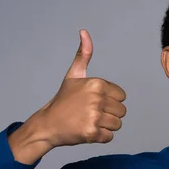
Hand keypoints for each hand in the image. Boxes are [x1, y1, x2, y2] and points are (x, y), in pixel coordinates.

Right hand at [36, 29, 126, 146]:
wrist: (47, 124)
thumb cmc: (63, 100)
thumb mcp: (73, 75)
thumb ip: (83, 55)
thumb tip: (84, 31)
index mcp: (96, 84)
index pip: (122, 96)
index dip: (110, 101)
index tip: (94, 102)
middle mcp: (96, 98)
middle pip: (122, 111)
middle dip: (109, 114)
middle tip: (91, 114)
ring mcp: (94, 116)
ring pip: (117, 124)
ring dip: (106, 126)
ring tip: (89, 122)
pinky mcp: (92, 132)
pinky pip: (109, 137)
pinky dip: (100, 137)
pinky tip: (87, 131)